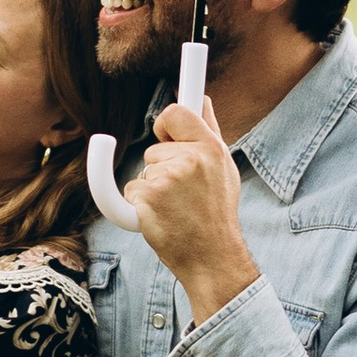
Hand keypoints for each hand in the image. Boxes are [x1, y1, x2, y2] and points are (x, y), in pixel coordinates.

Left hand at [128, 96, 259, 324]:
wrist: (212, 258)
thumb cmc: (216, 213)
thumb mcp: (223, 169)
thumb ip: (210, 132)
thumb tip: (203, 99)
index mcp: (211, 149)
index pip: (177, 113)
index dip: (166, 123)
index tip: (162, 128)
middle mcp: (191, 159)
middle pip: (154, 149)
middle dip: (162, 168)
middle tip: (183, 193)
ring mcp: (168, 178)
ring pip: (144, 172)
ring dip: (153, 188)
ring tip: (177, 209)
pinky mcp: (148, 197)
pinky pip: (132, 190)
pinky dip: (141, 205)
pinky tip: (162, 218)